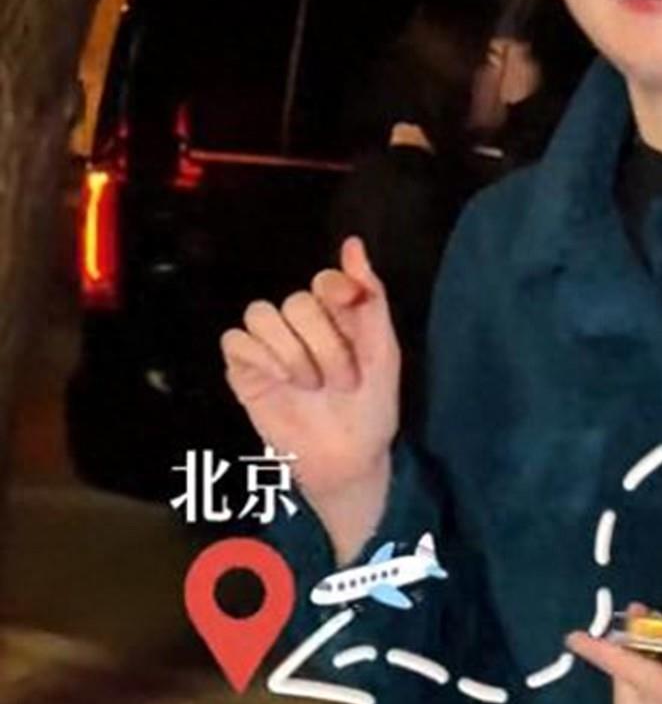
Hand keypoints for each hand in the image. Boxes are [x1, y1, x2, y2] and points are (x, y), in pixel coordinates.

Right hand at [222, 236, 399, 503]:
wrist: (348, 459)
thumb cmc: (371, 406)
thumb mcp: (384, 351)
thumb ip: (370, 297)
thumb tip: (354, 244)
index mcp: (337, 314)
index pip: (324, 280)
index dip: (335, 290)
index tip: (351, 309)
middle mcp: (301, 324)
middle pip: (296, 302)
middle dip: (323, 344)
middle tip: (342, 381)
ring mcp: (271, 345)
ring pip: (261, 313)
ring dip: (291, 351)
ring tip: (310, 384)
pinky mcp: (245, 369)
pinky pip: (235, 341)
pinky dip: (260, 357)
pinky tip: (281, 380)